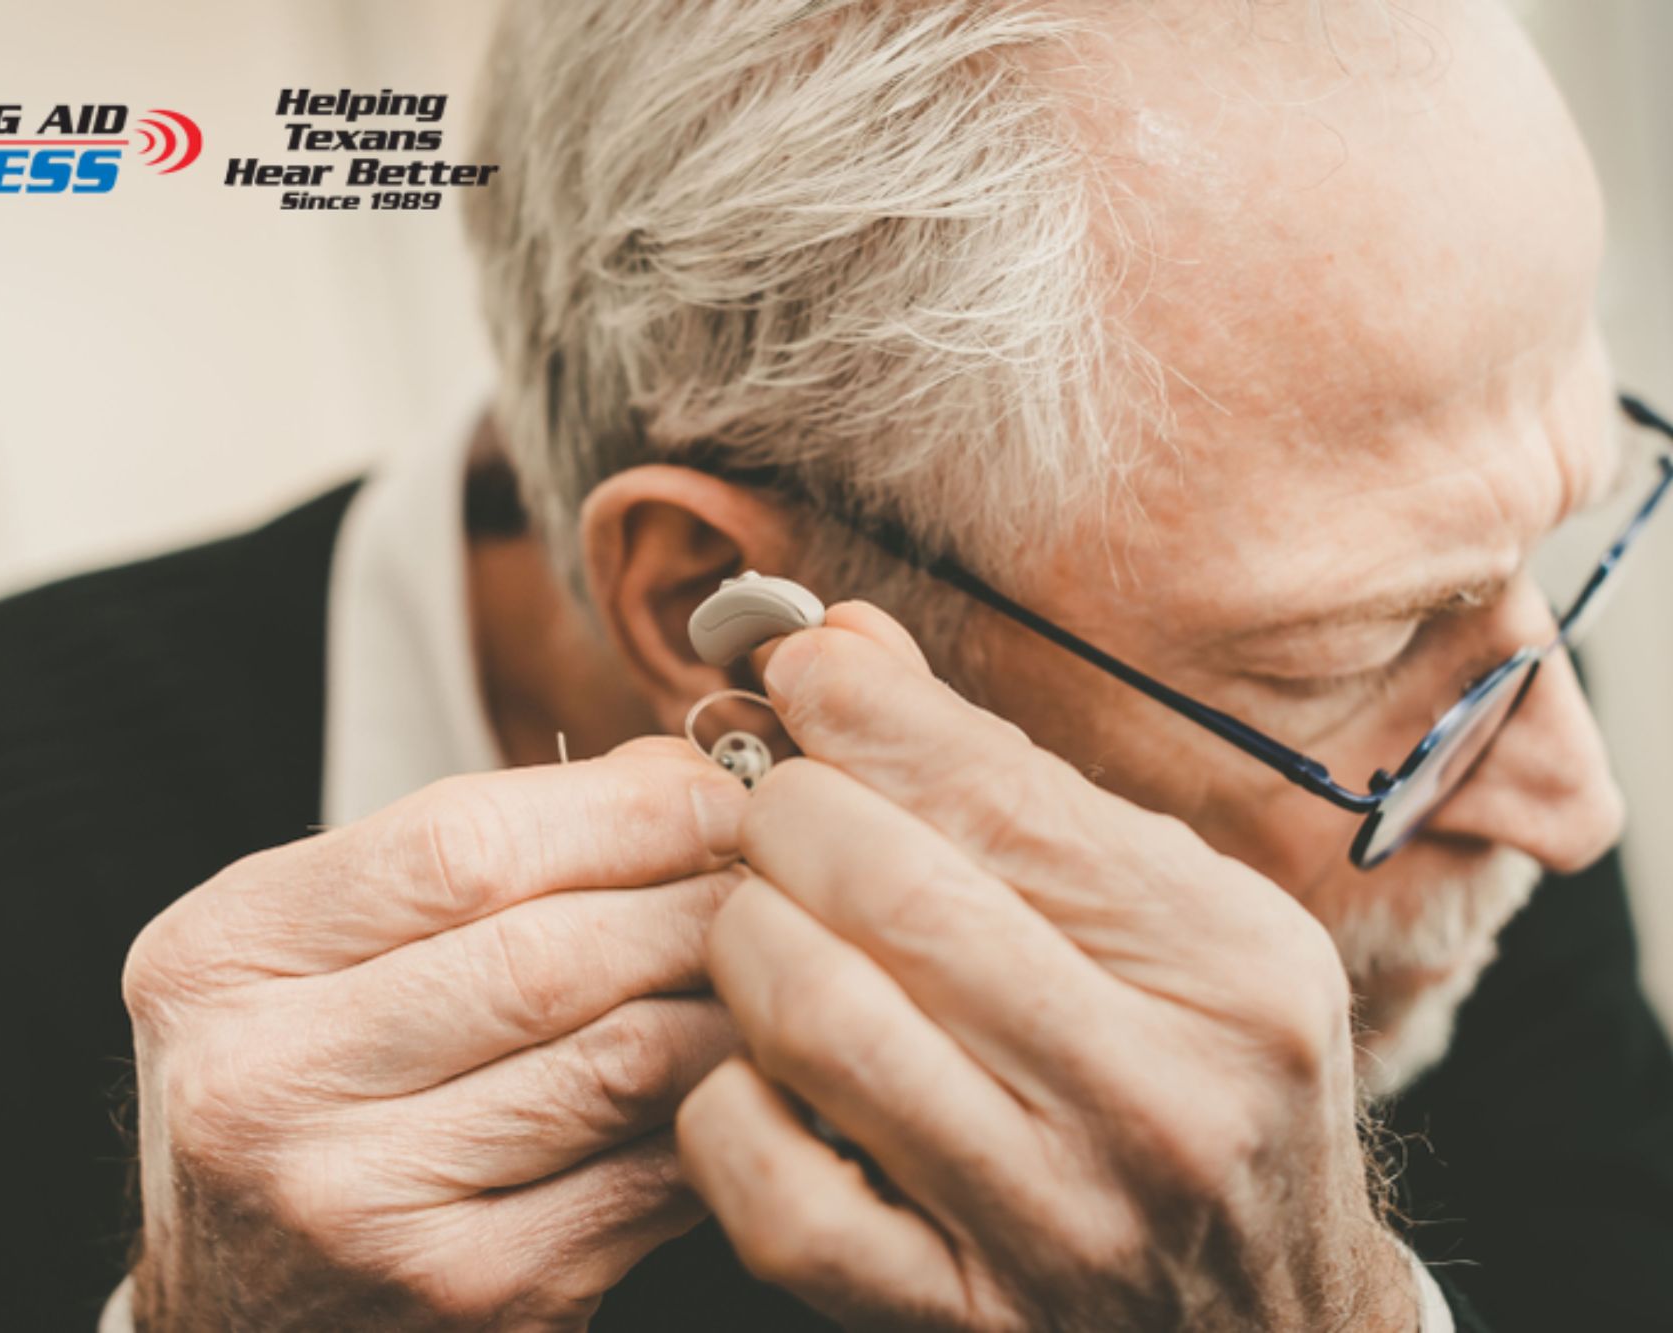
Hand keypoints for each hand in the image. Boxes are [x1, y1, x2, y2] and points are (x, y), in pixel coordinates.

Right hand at [122, 738, 748, 1330]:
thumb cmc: (299, 1087)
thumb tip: (670, 776)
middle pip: (547, 956)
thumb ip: (472, 853)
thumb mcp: (317, 944)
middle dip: (696, 897)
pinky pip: (647, 1173)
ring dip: (728, 999)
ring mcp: (364, 1205)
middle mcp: (265, 1085)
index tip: (713, 793)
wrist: (237, 1307)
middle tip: (776, 871)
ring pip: (619, 1064)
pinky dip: (718, 1107)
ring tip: (776, 958)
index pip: (458, 848)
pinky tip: (746, 1068)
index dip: (621, 810)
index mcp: (218, 957)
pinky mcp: (470, 1293)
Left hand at [675, 607, 1415, 1330]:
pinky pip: (771, 1186)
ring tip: (765, 922)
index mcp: (1228, 966)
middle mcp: (1155, 1095)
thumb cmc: (1202, 1090)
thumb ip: (1014, 787)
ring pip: (816, 1014)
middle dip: (788, 813)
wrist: (1270, 1331)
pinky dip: (727, 1104)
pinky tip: (762, 1073)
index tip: (801, 668)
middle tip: (775, 809)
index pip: (1001, 792)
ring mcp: (1053, 1222)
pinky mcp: (955, 1316)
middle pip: (890, 887)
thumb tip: (839, 645)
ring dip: (747, 936)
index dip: (866, 711)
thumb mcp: (1174, 926)